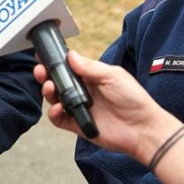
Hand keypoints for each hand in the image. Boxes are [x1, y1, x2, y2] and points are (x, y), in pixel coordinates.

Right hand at [34, 50, 177, 159]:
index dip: (55, 61)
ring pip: (55, 99)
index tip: (43, 56)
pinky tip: (59, 107)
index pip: (68, 67)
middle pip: (57, 82)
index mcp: (91, 76)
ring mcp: (79, 108)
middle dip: (46, 75)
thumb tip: (71, 55)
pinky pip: (59, 119)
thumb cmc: (133, 99)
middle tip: (41, 71)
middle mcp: (83, 91)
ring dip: (48, 92)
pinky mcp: (78, 124)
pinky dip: (54, 113)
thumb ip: (90, 67)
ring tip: (50, 88)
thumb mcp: (113, 76)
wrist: (142, 128)